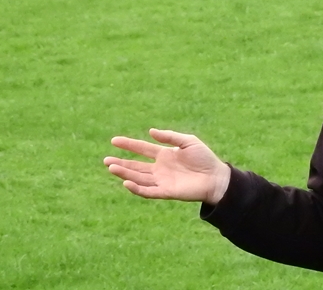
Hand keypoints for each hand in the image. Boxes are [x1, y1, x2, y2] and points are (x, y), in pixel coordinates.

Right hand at [103, 128, 230, 203]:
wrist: (216, 176)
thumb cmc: (204, 158)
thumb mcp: (188, 141)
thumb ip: (170, 137)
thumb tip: (150, 132)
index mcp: (165, 155)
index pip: (142, 149)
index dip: (129, 145)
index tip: (114, 140)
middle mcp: (160, 168)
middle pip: (136, 165)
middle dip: (121, 162)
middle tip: (106, 160)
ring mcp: (161, 180)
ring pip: (138, 178)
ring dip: (125, 173)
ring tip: (112, 168)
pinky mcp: (165, 192)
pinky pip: (147, 191)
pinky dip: (136, 188)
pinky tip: (126, 182)